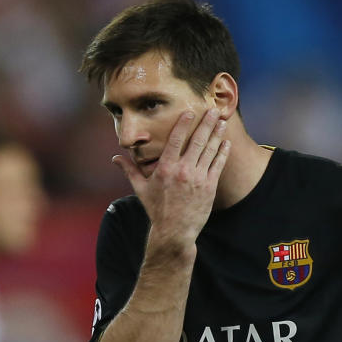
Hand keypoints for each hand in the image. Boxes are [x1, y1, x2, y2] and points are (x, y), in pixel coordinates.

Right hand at [112, 108, 230, 247]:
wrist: (174, 232)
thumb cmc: (156, 209)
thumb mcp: (140, 189)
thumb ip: (129, 170)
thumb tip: (115, 158)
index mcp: (165, 168)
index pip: (176, 139)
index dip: (184, 123)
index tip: (190, 111)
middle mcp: (183, 171)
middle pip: (197, 141)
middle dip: (207, 123)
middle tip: (213, 110)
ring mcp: (198, 179)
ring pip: (210, 151)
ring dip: (217, 134)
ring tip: (222, 121)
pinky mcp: (209, 187)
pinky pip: (218, 165)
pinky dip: (222, 153)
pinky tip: (226, 142)